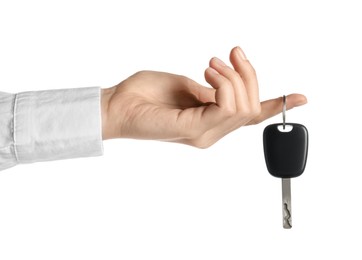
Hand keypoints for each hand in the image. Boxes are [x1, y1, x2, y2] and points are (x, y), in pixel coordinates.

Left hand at [101, 47, 306, 147]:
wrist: (118, 105)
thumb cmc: (146, 93)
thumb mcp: (188, 86)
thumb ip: (212, 91)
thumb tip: (229, 85)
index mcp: (211, 121)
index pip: (249, 117)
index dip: (275, 104)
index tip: (302, 96)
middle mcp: (211, 131)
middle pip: (251, 107)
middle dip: (248, 74)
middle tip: (229, 55)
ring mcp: (204, 133)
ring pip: (242, 106)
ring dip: (233, 77)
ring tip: (211, 64)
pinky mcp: (194, 130)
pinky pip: (226, 107)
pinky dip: (223, 84)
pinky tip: (207, 73)